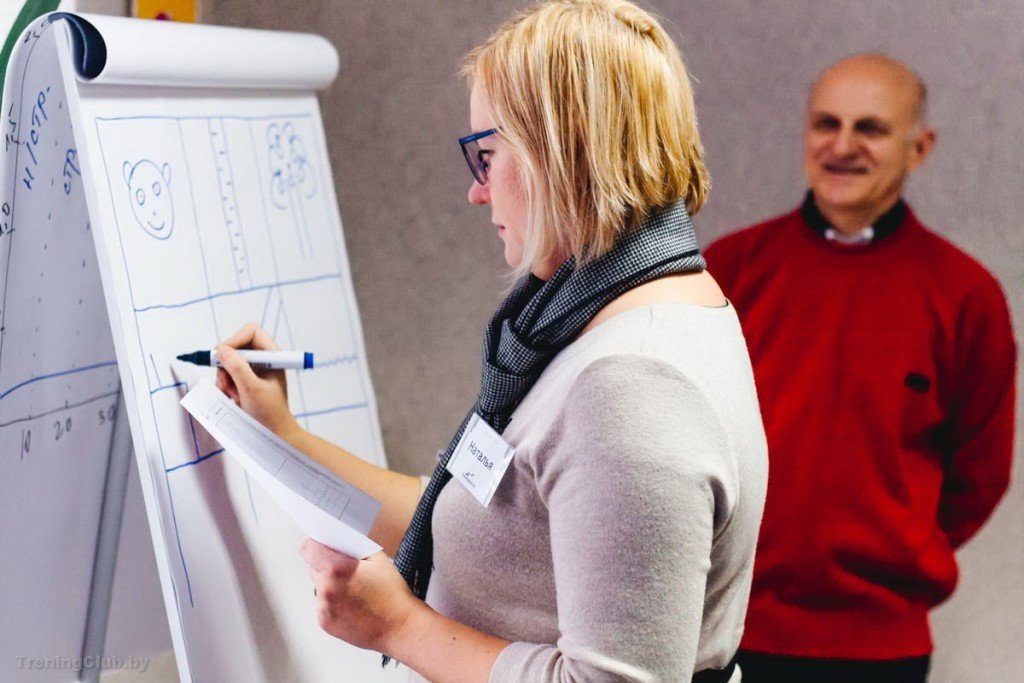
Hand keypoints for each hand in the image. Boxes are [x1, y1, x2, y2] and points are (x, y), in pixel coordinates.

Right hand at [215, 323, 299, 439]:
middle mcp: (263, 360)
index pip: (251, 332)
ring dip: (225, 380)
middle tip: (227, 385)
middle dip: (226, 366)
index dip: (234, 339)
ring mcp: (254, 371)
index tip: (221, 355)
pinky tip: (233, 400)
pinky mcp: (245, 382)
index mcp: (272, 356)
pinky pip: (227, 377)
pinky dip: (225, 387)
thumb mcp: (252, 389)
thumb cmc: (270, 414)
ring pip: (228, 364)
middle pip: (235, 348)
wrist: (274, 435)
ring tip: (234, 397)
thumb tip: (222, 350)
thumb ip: (238, 367)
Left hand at [301, 540, 418, 654]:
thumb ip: (354, 547)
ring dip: (330, 586)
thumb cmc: (392, 594)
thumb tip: (338, 543)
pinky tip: (352, 606)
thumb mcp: (377, 558)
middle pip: (313, 568)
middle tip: (348, 572)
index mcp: (336, 569)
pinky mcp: (325, 622)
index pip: (308, 549)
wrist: (399, 627)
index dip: (316, 545)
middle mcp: (326, 589)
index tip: (322, 547)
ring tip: (353, 592)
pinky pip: (323, 605)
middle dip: (327, 566)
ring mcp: (324, 608)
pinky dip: (333, 603)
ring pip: (319, 588)